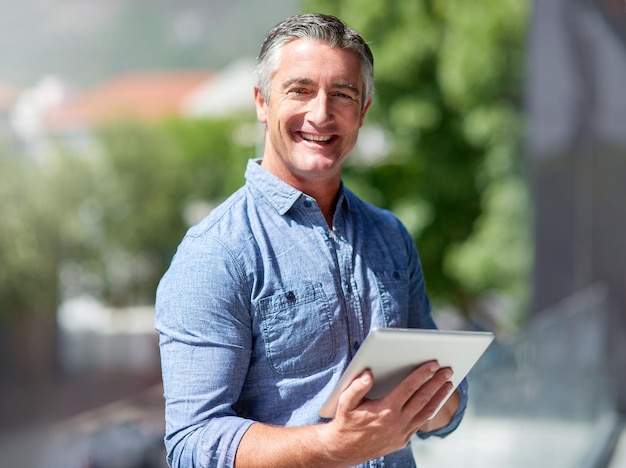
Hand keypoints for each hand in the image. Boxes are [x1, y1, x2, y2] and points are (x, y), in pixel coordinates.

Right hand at [319, 361, 453, 465]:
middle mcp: (397, 422)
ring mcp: (402, 432)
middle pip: (423, 398)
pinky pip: (420, 423)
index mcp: (385, 409)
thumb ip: (357, 386)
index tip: (433, 364)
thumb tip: (369, 374)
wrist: (345, 449)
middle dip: (437, 382)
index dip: (422, 374)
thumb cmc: (346, 422)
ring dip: (439, 397)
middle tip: (447, 370)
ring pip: (426, 412)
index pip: (409, 387)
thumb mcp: (345, 402)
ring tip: (448, 384)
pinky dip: (430, 410)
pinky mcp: (403, 439)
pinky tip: (435, 401)